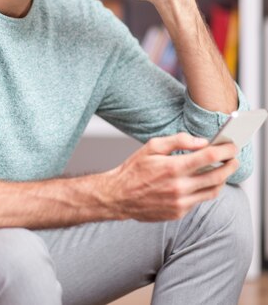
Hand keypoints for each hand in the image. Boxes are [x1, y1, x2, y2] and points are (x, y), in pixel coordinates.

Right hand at [102, 133, 238, 221]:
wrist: (119, 196)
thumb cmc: (134, 169)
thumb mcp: (152, 146)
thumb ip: (178, 141)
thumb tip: (201, 141)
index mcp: (173, 167)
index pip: (209, 158)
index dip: (225, 150)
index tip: (232, 145)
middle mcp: (179, 187)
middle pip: (217, 176)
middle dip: (230, 165)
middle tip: (234, 158)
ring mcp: (180, 203)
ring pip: (212, 191)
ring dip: (222, 179)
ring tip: (224, 170)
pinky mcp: (179, 212)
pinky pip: (199, 201)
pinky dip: (206, 189)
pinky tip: (204, 181)